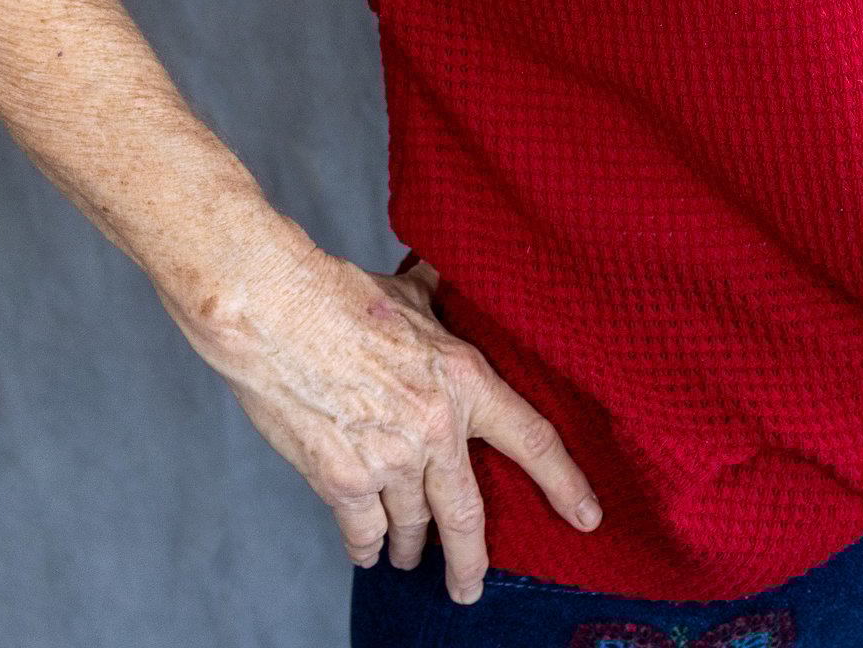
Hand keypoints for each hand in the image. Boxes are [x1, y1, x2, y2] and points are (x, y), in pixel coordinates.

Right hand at [175, 239, 602, 602]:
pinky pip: (363, 532)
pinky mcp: (343, 479)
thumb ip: (441, 299)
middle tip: (471, 588)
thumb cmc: (341, 294)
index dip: (564, 483)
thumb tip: (456, 274)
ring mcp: (390, 459)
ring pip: (413, 526)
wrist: (276, 311)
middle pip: (468, 514)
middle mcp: (436, 427)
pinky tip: (367, 551)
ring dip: (411, 549)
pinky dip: (365, 546)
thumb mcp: (411, 293)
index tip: (586, 517)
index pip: (531, 440)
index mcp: (464, 378)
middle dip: (472, 561)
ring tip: (409, 559)